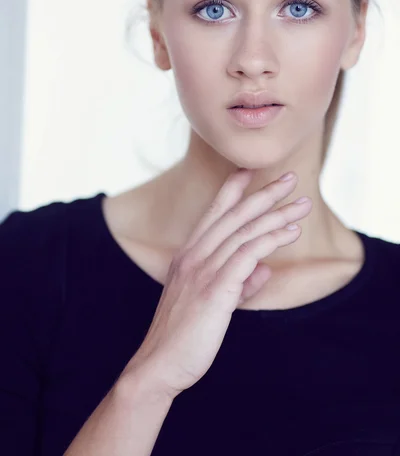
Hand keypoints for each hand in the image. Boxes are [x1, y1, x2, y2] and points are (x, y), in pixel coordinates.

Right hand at [125, 169, 311, 399]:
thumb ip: (239, 283)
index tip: (250, 170)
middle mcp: (193, 256)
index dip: (232, 189)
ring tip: (302, 204)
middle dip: (263, 193)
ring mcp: (202, 270)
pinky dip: (270, 239)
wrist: (159, 365)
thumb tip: (265, 271)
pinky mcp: (214, 289)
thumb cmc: (184, 335)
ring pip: (244, 231)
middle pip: (233, 215)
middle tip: (290, 177)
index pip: (213, 213)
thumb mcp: (212, 303)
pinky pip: (247, 255)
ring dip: (276, 214)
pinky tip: (291, 232)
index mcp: (189, 255)